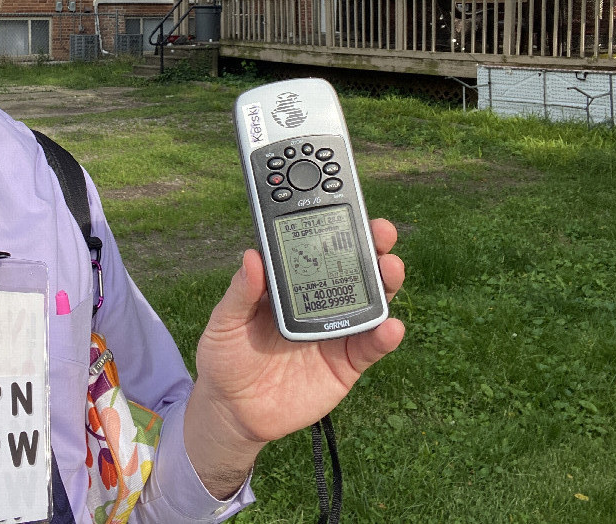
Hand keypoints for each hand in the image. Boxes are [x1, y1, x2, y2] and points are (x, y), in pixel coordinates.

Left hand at [183, 218, 404, 497]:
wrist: (235, 411)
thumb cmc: (225, 357)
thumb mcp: (224, 323)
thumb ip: (240, 293)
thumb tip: (251, 255)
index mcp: (289, 282)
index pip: (315, 246)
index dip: (332, 225)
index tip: (345, 205)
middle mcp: (318, 298)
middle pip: (353, 266)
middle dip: (372, 245)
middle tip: (381, 232)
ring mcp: (336, 328)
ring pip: (371, 299)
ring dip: (386, 281)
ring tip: (391, 268)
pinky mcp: (347, 362)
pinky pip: (371, 346)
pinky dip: (385, 335)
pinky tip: (390, 326)